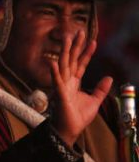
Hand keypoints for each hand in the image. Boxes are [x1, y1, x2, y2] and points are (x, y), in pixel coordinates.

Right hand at [50, 29, 111, 146]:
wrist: (70, 129)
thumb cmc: (78, 116)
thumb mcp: (95, 101)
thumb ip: (101, 89)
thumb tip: (109, 77)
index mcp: (74, 82)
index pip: (82, 63)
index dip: (87, 52)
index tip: (92, 40)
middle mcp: (67, 80)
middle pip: (72, 59)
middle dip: (76, 46)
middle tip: (79, 31)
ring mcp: (62, 85)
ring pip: (64, 65)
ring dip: (65, 52)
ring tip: (66, 39)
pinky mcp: (59, 93)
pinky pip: (56, 80)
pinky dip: (54, 71)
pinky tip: (52, 61)